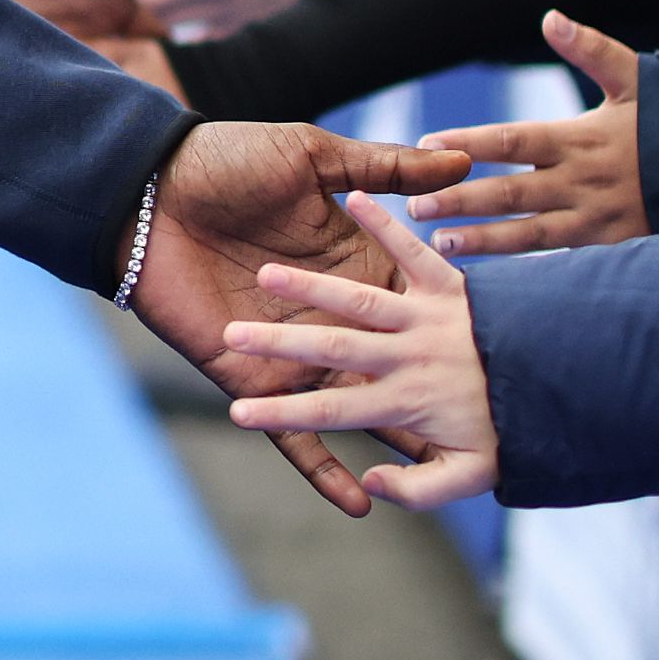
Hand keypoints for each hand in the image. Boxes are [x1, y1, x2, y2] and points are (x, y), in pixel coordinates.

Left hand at [126, 120, 474, 517]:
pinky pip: (291, 436)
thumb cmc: (232, 162)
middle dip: (435, 410)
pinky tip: (359, 503)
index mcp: (349, 268)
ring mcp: (288, 354)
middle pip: (391, 373)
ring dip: (390, 447)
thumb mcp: (316, 156)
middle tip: (489, 445)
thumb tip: (460, 162)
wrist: (152, 187)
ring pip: (348, 413)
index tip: (507, 380)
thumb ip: (385, 168)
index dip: (456, 346)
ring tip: (442, 487)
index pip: (414, 316)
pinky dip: (322, 469)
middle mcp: (326, 320)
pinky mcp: (249, 379)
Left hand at [410, 15, 648, 257]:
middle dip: (460, 199)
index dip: (468, 143)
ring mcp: (597, 219)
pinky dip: (526, 268)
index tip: (428, 145)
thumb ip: (590, 49)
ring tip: (442, 244)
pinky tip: (495, 275)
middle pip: (509, 192)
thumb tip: (550, 16)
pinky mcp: (613, 247)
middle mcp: (583, 181)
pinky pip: (561, 260)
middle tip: (415, 205)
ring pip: (529, 234)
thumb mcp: (636, 77)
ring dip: (484, 240)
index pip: (512, 140)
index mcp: (581, 138)